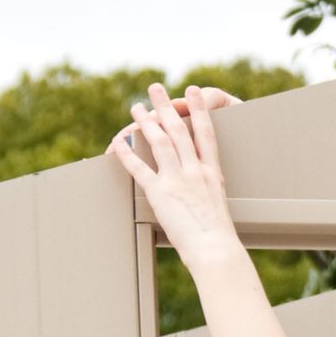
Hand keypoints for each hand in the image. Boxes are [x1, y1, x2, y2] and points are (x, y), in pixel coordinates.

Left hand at [105, 84, 241, 269]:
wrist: (215, 248)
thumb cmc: (217, 233)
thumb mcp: (216, 203)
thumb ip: (206, 188)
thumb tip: (197, 185)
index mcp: (212, 172)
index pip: (205, 133)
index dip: (199, 109)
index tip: (193, 91)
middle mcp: (196, 171)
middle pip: (179, 130)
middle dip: (166, 106)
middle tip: (156, 88)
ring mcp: (178, 180)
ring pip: (160, 142)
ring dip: (146, 122)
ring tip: (136, 107)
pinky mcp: (161, 193)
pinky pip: (140, 169)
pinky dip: (127, 153)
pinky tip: (118, 141)